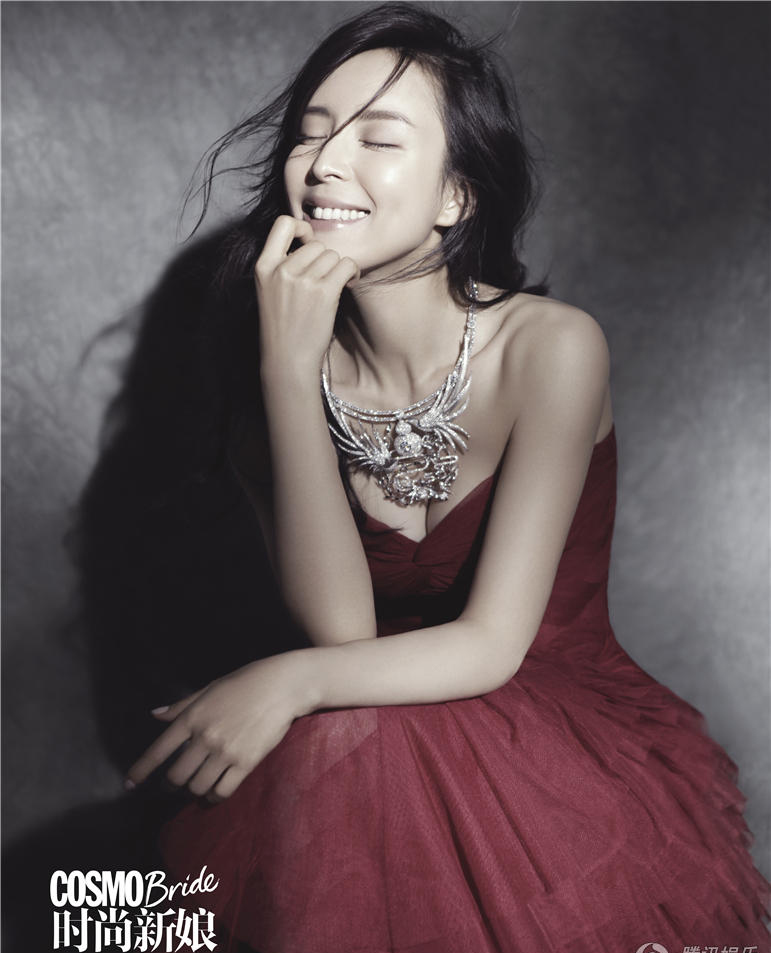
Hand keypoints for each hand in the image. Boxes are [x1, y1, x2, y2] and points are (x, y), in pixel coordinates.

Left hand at [126, 654, 306, 800]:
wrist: (283, 685)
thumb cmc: (246, 682)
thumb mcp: (210, 688)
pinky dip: (214, 796)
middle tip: (173, 785)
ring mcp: (225, 751)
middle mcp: (205, 736)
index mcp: (193, 716)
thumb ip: (181, 706)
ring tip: (196, 786)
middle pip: (176, 775)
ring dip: (193, 791)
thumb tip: (155, 715)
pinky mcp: (245, 762)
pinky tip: (214, 791)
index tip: (130, 783)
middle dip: (170, 784)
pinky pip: (221, 791)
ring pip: (197, 787)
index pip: (159, 750)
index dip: (141, 770)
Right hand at [255, 215, 358, 376]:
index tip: (308, 243)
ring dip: (339, 269)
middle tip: (326, 278)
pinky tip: (350, 285)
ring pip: (333, 256)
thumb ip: (283, 265)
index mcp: (263, 266)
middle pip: (317, 244)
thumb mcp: (269, 290)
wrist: (287, 359)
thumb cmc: (283, 327)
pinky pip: (347, 266)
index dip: (301, 228)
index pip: (282, 224)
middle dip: (325, 260)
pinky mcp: (324, 292)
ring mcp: (302, 281)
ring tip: (336, 286)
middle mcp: (282, 270)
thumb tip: (312, 244)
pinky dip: (353, 273)